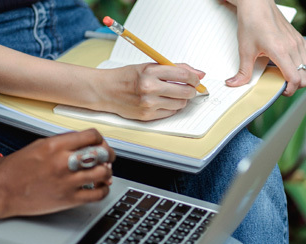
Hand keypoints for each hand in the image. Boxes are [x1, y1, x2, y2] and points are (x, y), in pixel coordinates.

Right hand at [0, 129, 115, 217]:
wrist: (1, 191)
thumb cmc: (16, 169)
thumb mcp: (39, 146)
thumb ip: (63, 143)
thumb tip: (85, 144)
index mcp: (55, 146)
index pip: (92, 136)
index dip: (100, 139)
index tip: (100, 143)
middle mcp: (63, 162)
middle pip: (101, 153)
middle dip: (109, 154)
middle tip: (108, 157)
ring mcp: (67, 182)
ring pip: (103, 173)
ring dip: (107, 172)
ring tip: (104, 172)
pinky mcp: (68, 199)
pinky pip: (97, 194)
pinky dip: (103, 190)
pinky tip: (100, 187)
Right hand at [89, 63, 204, 120]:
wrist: (106, 90)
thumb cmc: (128, 76)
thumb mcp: (149, 66)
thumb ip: (174, 68)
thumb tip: (199, 73)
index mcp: (150, 71)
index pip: (183, 74)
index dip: (194, 78)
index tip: (196, 79)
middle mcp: (149, 88)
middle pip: (185, 91)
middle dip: (191, 90)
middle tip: (190, 88)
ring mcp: (148, 103)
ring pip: (180, 104)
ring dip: (182, 99)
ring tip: (173, 94)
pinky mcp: (147, 115)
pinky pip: (170, 113)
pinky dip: (172, 107)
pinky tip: (164, 101)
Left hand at [225, 0, 305, 95]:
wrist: (257, 4)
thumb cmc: (252, 22)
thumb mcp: (245, 49)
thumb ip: (243, 70)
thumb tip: (234, 83)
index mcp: (280, 52)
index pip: (295, 79)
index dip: (290, 90)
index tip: (280, 91)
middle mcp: (293, 48)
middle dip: (296, 85)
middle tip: (283, 84)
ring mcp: (299, 43)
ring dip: (304, 76)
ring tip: (290, 75)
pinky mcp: (300, 38)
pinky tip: (298, 65)